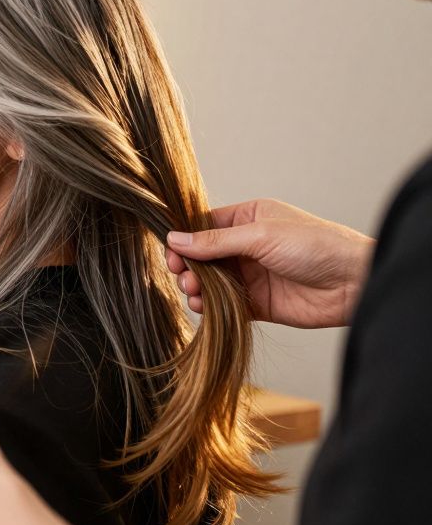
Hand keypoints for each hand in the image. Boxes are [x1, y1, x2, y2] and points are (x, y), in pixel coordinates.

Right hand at [166, 198, 373, 328]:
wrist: (354, 283)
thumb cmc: (316, 245)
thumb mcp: (261, 235)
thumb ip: (215, 241)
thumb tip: (174, 239)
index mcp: (249, 218)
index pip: (204, 226)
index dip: (185, 240)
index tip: (171, 255)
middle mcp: (247, 245)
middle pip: (203, 256)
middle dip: (188, 267)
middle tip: (183, 277)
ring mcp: (252, 275)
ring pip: (210, 281)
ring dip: (196, 287)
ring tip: (194, 292)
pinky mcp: (257, 302)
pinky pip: (224, 304)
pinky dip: (209, 306)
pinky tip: (202, 306)